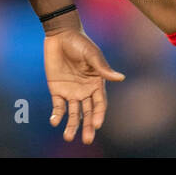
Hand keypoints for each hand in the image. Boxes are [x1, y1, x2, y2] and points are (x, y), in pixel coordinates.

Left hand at [43, 17, 124, 143]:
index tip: (97, 124)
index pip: (100, 104)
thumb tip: (121, 78)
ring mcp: (71, 92)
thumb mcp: (92, 54)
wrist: (60, 34)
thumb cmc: (80, 42)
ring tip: (68, 137)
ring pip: (73, 113)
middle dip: (88, 127)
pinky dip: (56, 115)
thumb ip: (103, 68)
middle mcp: (85, 91)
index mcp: (97, 84)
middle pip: (88, 113)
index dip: (99, 114)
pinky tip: (54, 121)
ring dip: (71, 125)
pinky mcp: (57, 90)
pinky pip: (58, 106)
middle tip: (87, 140)